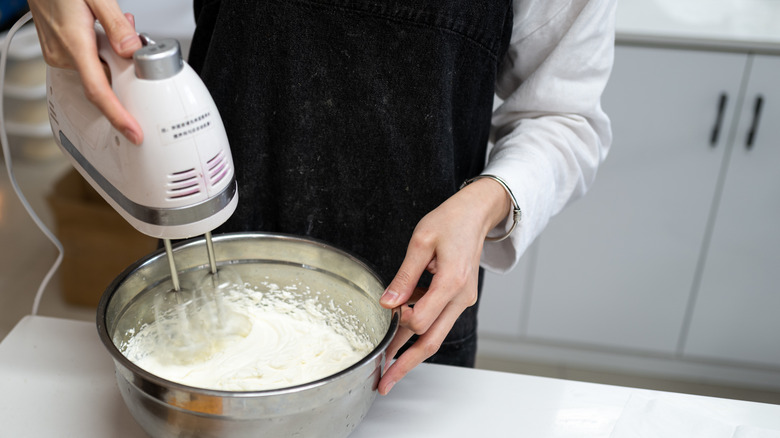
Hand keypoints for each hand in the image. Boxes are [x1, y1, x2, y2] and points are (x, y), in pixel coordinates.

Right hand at [28, 0, 143, 143]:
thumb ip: (117, 26)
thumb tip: (132, 52)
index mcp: (74, 44)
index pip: (99, 92)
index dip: (118, 116)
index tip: (133, 132)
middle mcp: (63, 54)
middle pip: (105, 80)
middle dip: (125, 69)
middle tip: (136, 39)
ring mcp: (58, 54)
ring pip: (98, 68)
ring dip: (114, 56)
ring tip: (118, 26)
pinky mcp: (58, 50)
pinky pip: (88, 60)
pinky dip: (102, 51)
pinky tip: (103, 31)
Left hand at [378, 177, 510, 394]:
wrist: (478, 213)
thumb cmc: (451, 221)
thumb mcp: (421, 241)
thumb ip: (405, 275)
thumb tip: (388, 303)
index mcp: (451, 282)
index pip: (422, 320)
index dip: (400, 323)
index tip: (386, 316)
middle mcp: (461, 297)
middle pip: (432, 341)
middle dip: (405, 364)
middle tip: (384, 383)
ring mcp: (463, 300)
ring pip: (436, 336)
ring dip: (411, 352)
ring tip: (387, 366)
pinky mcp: (460, 298)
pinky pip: (439, 320)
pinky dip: (419, 330)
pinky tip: (400, 331)